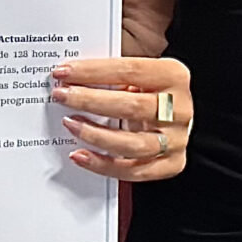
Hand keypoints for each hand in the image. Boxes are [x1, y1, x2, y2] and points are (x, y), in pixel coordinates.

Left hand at [49, 55, 193, 181]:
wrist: (176, 115)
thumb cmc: (152, 90)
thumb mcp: (140, 72)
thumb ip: (113, 72)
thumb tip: (72, 73)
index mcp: (174, 76)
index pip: (130, 70)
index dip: (93, 71)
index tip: (64, 72)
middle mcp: (180, 109)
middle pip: (131, 106)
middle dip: (90, 100)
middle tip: (62, 96)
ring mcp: (177, 139)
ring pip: (132, 144)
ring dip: (94, 134)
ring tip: (70, 124)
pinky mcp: (171, 163)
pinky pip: (134, 171)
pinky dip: (103, 165)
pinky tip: (81, 154)